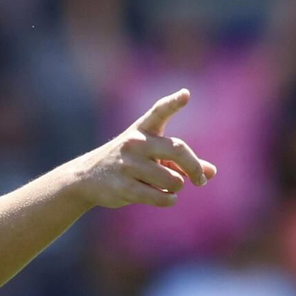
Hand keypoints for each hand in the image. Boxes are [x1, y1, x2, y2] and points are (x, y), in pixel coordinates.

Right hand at [72, 89, 217, 209]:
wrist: (85, 178)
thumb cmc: (128, 163)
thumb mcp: (152, 155)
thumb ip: (181, 161)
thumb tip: (211, 173)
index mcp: (143, 129)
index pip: (159, 111)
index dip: (173, 103)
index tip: (186, 95)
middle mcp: (135, 143)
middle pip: (178, 150)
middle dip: (194, 168)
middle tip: (200, 180)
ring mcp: (127, 165)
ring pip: (173, 180)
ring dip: (176, 187)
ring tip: (167, 187)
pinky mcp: (123, 187)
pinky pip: (160, 196)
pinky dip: (169, 200)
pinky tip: (166, 197)